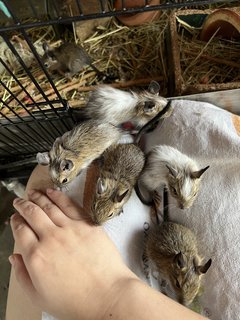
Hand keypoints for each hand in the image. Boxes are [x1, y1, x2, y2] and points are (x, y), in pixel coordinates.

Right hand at [10, 189, 136, 319]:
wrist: (107, 296)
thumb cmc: (76, 301)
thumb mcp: (40, 296)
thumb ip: (23, 275)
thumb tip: (14, 258)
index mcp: (36, 256)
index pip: (21, 231)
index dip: (16, 222)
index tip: (15, 218)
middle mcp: (51, 238)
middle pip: (32, 214)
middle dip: (23, 205)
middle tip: (19, 201)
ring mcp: (70, 229)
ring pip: (49, 206)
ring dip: (38, 197)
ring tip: (33, 192)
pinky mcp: (87, 224)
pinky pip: (70, 205)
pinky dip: (59, 196)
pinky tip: (52, 192)